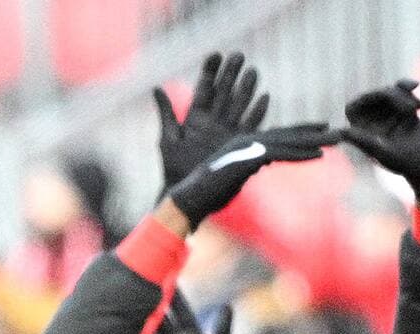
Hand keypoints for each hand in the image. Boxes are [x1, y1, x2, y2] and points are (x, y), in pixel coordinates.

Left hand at [154, 51, 268, 189]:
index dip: (210, 71)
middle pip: (224, 92)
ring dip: (247, 88)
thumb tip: (156, 87)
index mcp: (195, 118)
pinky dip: (258, 112)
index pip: (205, 89)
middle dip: (231, 74)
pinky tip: (264, 97)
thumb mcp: (168, 138)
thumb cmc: (174, 169)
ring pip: (239, 104)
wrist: (187, 194)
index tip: (216, 54)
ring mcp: (227, 131)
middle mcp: (213, 121)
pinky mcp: (238, 143)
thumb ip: (166, 113)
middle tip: (238, 55)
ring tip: (252, 71)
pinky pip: (251, 124)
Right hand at [166, 124, 335, 227]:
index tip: (322, 128)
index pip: (278, 135)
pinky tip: (319, 156)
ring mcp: (248, 148)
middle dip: (315, 133)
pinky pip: (280, 155)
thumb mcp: (233, 177)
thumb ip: (248, 167)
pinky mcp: (248, 160)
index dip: (302, 130)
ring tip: (337, 140)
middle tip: (339, 132)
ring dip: (315, 141)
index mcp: (244, 143)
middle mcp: (247, 140)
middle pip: (288, 135)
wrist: (189, 200)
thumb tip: (258, 164)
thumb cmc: (206, 194)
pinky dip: (299, 155)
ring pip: (288, 142)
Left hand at [341, 79, 419, 200]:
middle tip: (410, 108)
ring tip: (419, 109)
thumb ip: (364, 141)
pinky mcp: (404, 113)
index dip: (367, 98)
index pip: (354, 108)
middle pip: (374, 96)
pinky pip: (403, 93)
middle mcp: (371, 126)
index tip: (386, 95)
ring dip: (405, 96)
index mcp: (360, 135)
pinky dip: (412, 94)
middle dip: (392, 95)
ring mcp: (388, 118)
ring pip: (390, 92)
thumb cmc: (408, 162)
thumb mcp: (385, 152)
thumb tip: (340, 132)